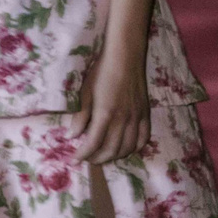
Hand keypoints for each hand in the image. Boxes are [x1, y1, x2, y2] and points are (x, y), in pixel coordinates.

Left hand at [74, 49, 150, 163]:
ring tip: (104, 156)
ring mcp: (137, 118)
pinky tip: (126, 149)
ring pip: (127, 148)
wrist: (125, 57)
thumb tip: (72, 135)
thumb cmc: (101, 72)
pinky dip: (134, 148)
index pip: (93, 143)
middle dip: (98, 158)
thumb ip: (81, 116)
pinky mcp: (146, 115)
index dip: (83, 154)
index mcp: (106, 114)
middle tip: (88, 159)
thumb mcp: (85, 92)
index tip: (74, 160)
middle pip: (111, 150)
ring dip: (115, 156)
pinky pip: (143, 139)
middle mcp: (123, 120)